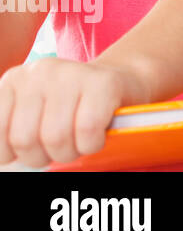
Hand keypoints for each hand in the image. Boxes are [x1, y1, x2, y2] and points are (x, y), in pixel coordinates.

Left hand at [0, 57, 143, 167]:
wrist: (123, 82)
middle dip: (43, 157)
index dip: (13, 154)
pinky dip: (92, 145)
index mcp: (13, 81)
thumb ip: (11, 129)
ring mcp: (72, 73)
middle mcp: (39, 71)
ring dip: (69, 153)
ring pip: (56, 138)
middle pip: (25, 139)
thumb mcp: (31, 114)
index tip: (31, 148)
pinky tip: (97, 137)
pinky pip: (87, 131)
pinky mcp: (103, 82)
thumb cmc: (72, 109)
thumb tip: (4, 158)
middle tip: (59, 149)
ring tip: (78, 143)